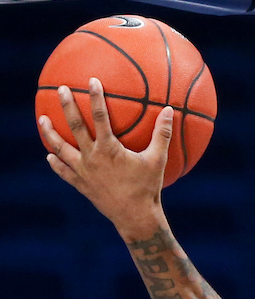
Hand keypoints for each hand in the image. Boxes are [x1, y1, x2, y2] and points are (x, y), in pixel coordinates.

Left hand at [39, 79, 171, 237]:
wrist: (135, 217)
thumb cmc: (148, 188)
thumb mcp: (158, 160)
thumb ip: (162, 134)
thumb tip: (169, 110)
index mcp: (109, 149)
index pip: (100, 117)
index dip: (96, 97)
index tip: (91, 80)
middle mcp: (92, 158)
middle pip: (75, 126)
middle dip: (67, 106)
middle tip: (61, 89)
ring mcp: (84, 172)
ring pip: (62, 148)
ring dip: (51, 133)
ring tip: (42, 119)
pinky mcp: (81, 186)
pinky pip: (64, 172)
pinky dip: (56, 163)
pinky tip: (49, 156)